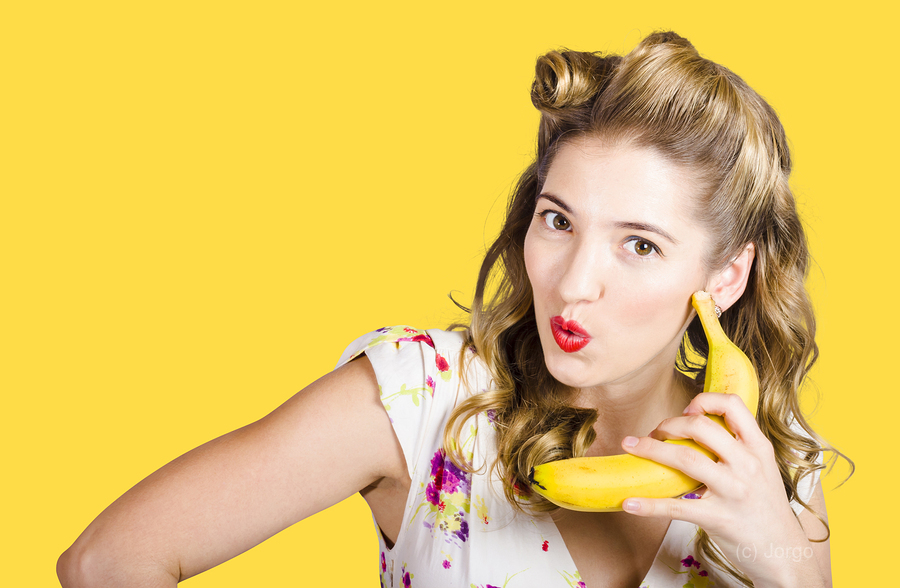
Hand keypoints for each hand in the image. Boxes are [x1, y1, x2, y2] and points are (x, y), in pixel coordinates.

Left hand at [619, 392, 825, 586]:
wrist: (785, 553)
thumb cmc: (766, 508)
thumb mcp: (762, 469)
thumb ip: (737, 447)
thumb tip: (696, 426)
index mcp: (758, 448)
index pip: (733, 405)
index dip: (704, 401)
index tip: (687, 410)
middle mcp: (747, 464)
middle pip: (700, 426)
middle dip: (669, 424)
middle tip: (653, 433)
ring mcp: (733, 491)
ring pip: (685, 458)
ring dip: (650, 449)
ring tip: (630, 446)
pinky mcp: (718, 518)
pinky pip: (677, 507)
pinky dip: (649, 505)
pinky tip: (629, 502)